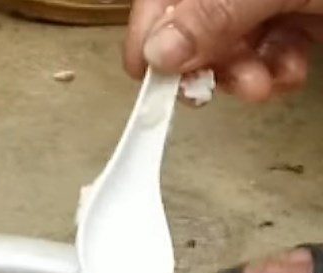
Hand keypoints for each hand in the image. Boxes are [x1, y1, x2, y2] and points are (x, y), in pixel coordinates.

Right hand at [124, 0, 322, 101]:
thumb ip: (217, 10)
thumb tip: (158, 52)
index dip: (149, 33)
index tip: (147, 77)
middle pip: (192, 25)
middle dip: (204, 63)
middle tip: (212, 88)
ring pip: (230, 44)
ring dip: (242, 76)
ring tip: (262, 85)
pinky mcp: (299, 14)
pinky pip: (268, 50)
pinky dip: (274, 71)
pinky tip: (288, 72)